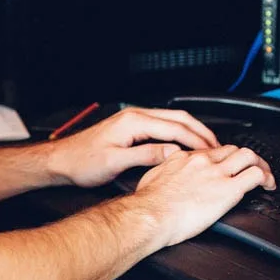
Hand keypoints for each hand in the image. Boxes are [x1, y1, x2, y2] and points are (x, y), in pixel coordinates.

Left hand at [48, 107, 219, 187]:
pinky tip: (186, 144)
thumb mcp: (115, 162)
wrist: (61, 160)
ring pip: (172, 120)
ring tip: (208, 145)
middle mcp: (135, 116)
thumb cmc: (82, 162)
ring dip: (192, 131)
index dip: (196, 141)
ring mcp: (134, 120)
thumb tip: (172, 153)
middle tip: (218, 147)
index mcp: (134, 122)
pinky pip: (163, 125)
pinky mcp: (131, 127)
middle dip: (201, 132)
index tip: (211, 152)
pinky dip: (179, 133)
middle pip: (178, 119)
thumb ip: (146, 155)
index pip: (175, 128)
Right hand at [134, 145, 275, 248]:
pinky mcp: (228, 189)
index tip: (226, 167)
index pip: (211, 151)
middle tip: (250, 169)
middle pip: (232, 149)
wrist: (150, 215)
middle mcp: (203, 161)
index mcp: (184, 158)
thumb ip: (163, 173)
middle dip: (244, 159)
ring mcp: (217, 173)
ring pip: (248, 156)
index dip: (223, 158)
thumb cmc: (147, 206)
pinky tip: (268, 186)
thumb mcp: (151, 179)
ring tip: (265, 175)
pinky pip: (256, 175)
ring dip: (260, 164)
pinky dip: (267, 178)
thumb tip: (164, 177)